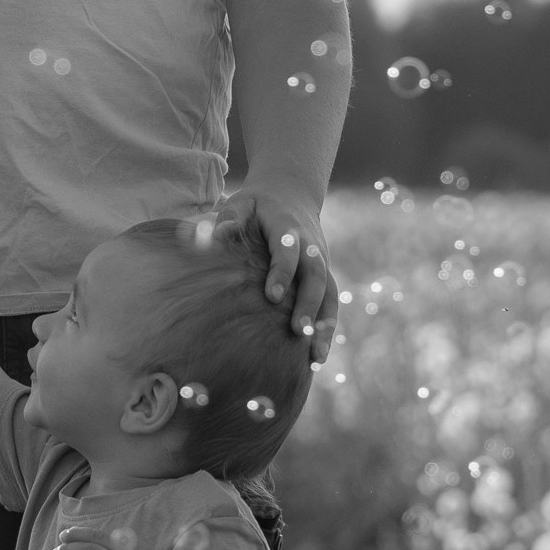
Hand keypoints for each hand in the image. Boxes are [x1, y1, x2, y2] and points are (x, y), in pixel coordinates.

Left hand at [220, 183, 336, 360]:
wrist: (292, 191)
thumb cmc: (259, 204)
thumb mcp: (243, 202)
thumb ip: (231, 217)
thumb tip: (220, 234)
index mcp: (289, 228)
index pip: (288, 251)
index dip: (282, 272)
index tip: (271, 296)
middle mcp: (311, 247)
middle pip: (315, 277)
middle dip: (309, 305)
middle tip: (299, 331)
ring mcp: (321, 262)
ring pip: (329, 294)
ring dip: (325, 325)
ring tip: (316, 357)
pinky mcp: (323, 275)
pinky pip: (330, 303)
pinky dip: (327, 328)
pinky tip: (317, 357)